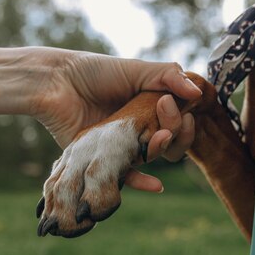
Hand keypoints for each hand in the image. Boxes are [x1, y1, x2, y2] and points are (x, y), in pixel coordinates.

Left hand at [30, 48, 200, 190]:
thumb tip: (198, 93)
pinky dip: (141, 182)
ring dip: (160, 150)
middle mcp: (136, 128)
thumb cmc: (93, 72)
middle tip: (166, 118)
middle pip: (167, 141)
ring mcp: (120, 146)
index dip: (182, 118)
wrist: (55, 84)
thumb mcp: (134, 69)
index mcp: (146, 107)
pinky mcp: (103, 161)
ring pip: (149, 157)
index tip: (181, 107)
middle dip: (175, 133)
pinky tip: (157, 185)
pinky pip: (125, 176)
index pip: (175, 120)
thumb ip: (166, 76)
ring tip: (161, 139)